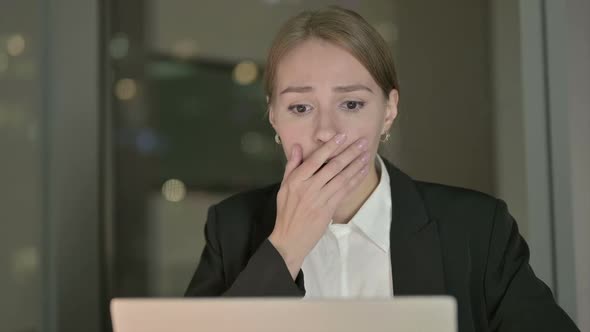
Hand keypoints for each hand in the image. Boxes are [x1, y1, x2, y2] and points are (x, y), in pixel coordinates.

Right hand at [268, 133, 369, 278]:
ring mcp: (320, 199)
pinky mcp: (329, 209)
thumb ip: (291, 166)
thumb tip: (297, 147)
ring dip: (356, 165)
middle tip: (362, 142)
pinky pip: (345, 191)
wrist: (290, 238)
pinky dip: (355, 180)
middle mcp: (309, 187)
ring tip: (366, 154)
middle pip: (332, 167)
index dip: (330, 147)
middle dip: (349, 153)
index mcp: (296, 180)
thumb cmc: (286, 212)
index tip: (342, 136)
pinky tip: (362, 171)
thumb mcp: (283, 187)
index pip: (314, 160)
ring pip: (342, 178)